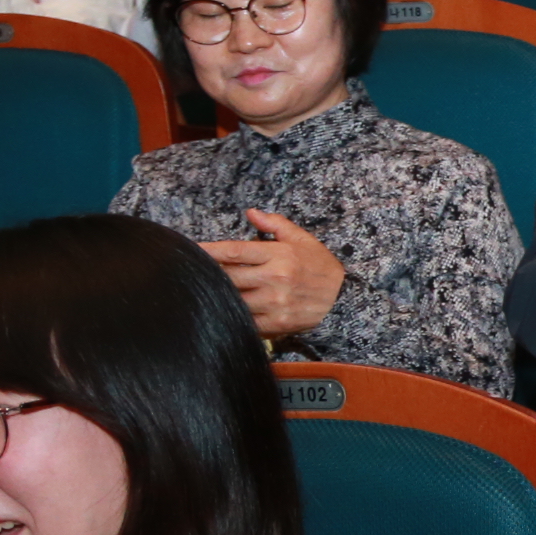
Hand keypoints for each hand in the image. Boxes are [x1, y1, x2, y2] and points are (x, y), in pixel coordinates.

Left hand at [198, 209, 346, 337]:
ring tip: (206, 291)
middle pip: (228, 276)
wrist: (344, 298)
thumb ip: (276, 225)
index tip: (191, 250)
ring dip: (219, 295)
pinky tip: (225, 309)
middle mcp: (275, 277)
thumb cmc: (320, 266)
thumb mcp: (303, 240)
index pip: (234, 251)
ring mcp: (275, 302)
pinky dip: (233, 315)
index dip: (209, 251)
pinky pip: (246, 320)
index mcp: (279, 254)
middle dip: (209, 274)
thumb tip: (251, 213)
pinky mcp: (277, 322)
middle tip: (194, 272)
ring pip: (234, 299)